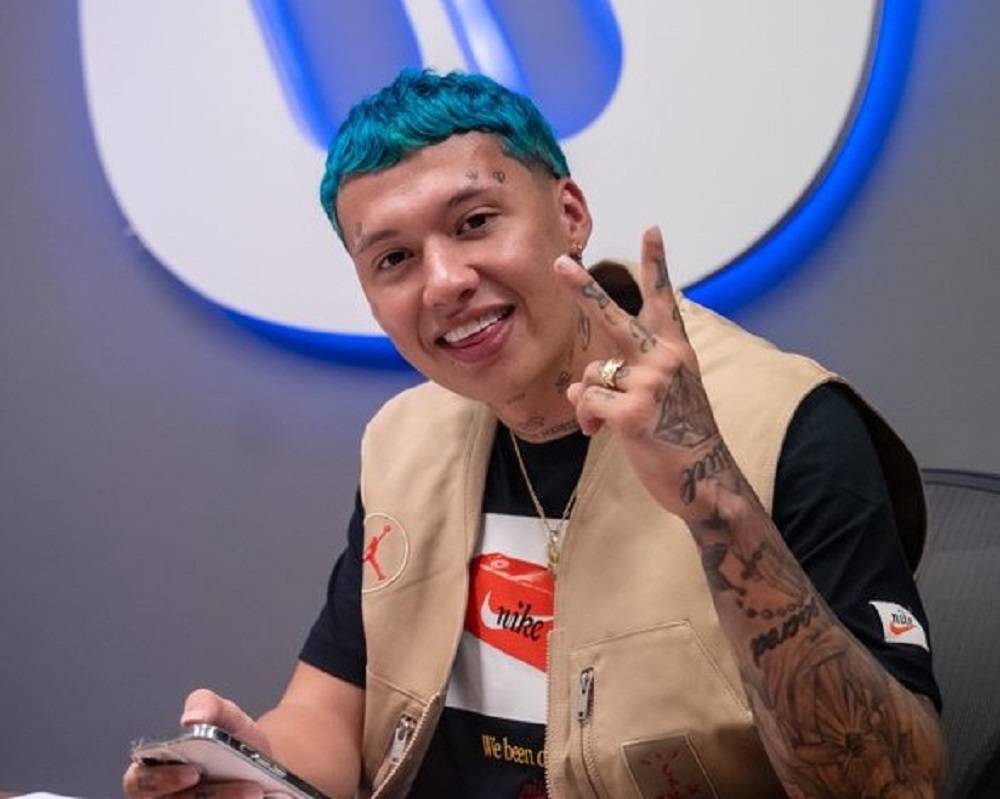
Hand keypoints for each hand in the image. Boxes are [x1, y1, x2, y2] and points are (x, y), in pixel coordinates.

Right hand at [123, 689, 269, 798]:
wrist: (261, 767)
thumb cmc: (232, 742)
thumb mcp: (226, 716)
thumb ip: (208, 706)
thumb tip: (191, 719)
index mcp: (153, 770)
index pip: (139, 782)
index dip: (162, 780)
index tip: (194, 772)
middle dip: (208, 797)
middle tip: (245, 787)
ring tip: (258, 791)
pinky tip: (262, 798)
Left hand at [555, 226, 734, 521]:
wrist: (705, 480)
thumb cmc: (681, 437)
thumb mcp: (662, 397)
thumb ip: (623, 380)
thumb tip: (578, 386)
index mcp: (676, 351)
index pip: (664, 300)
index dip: (656, 264)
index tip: (651, 229)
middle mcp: (665, 359)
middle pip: (613, 317)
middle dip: (582, 288)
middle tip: (558, 262)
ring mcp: (650, 383)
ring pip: (591, 375)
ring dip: (588, 401)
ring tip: (605, 423)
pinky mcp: (633, 412)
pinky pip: (587, 402)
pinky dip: (587, 420)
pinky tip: (603, 434)